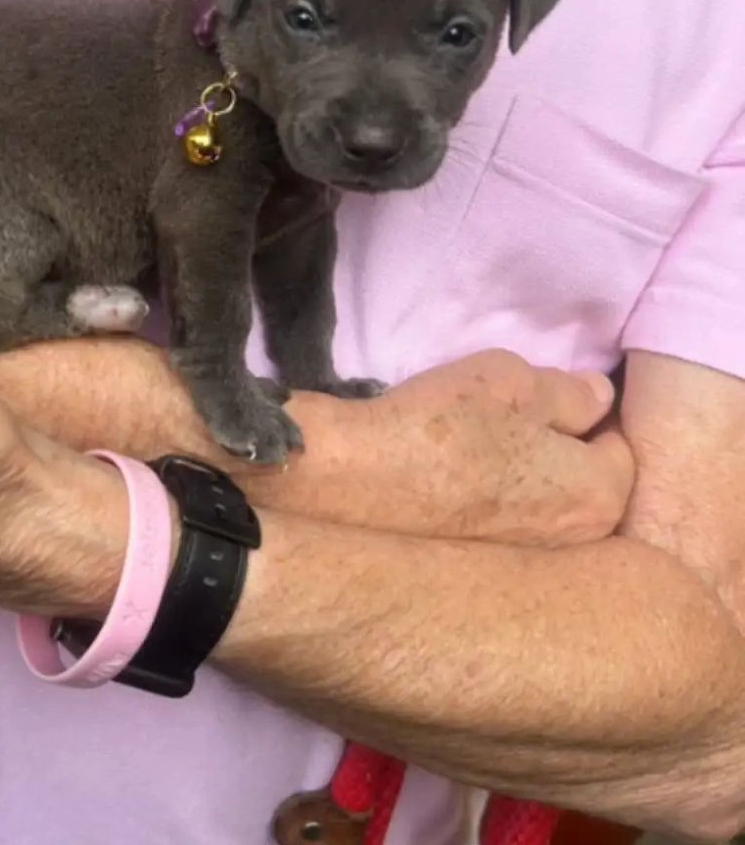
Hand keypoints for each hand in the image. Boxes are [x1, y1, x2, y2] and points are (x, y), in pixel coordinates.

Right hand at [266, 350, 632, 547]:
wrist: (346, 486)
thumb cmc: (437, 425)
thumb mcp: (510, 379)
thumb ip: (568, 389)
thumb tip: (597, 399)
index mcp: (599, 496)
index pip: (619, 445)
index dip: (582, 415)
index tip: (541, 402)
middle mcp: (576, 549)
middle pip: (582, 487)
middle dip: (559, 460)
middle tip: (507, 429)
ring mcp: (527, 575)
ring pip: (541, 516)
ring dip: (521, 491)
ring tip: (471, 459)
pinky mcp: (479, 585)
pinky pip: (501, 538)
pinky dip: (485, 517)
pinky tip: (446, 493)